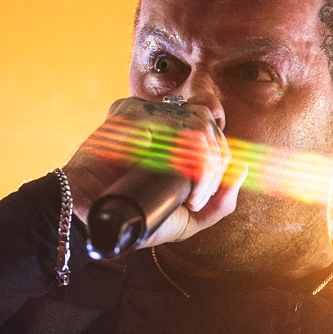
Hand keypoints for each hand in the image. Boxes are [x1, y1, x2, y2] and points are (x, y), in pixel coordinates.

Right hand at [60, 98, 247, 248]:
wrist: (89, 221)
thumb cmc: (132, 218)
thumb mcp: (186, 218)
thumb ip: (219, 202)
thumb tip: (243, 169)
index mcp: (170, 133)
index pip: (212, 131)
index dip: (219, 163)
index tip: (201, 198)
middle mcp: (158, 118)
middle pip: (211, 126)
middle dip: (217, 168)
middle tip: (198, 200)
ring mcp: (144, 112)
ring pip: (201, 124)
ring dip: (208, 166)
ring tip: (193, 196)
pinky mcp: (130, 113)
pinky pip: (182, 128)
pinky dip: (194, 161)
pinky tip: (183, 184)